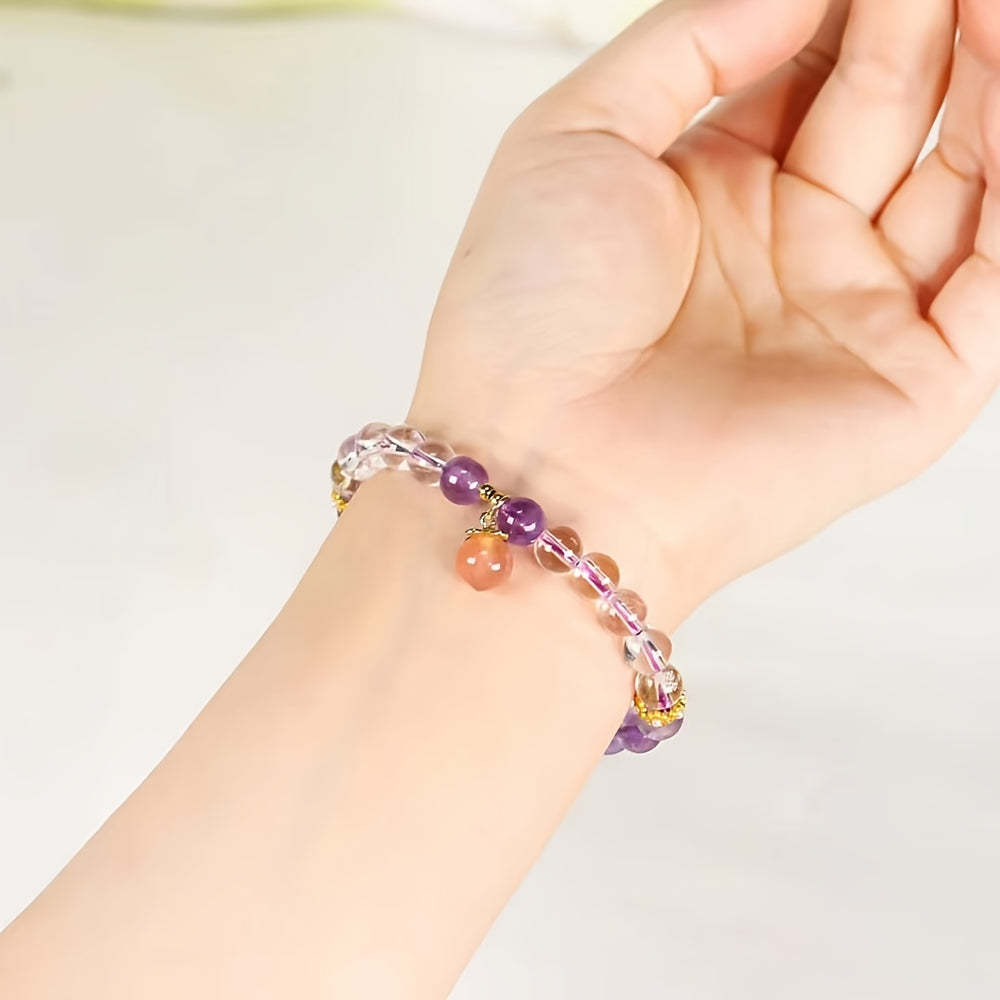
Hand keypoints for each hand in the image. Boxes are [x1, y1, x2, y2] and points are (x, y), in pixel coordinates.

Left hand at [410, 0, 999, 617]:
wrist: (541, 463)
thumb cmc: (528, 313)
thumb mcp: (576, 135)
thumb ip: (687, 43)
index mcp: (710, 191)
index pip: (811, 69)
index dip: (848, 4)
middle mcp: (787, 247)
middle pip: (888, 109)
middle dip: (928, 25)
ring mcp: (853, 312)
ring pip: (963, 179)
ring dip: (989, 87)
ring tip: (992, 4)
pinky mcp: (910, 383)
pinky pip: (996, 276)